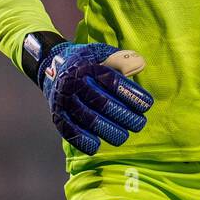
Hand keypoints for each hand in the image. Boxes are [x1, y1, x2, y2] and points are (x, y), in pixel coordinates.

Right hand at [38, 42, 153, 154]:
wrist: (52, 67)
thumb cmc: (87, 62)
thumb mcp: (102, 53)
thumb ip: (122, 59)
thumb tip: (141, 65)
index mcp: (88, 67)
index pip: (113, 82)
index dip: (132, 95)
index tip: (147, 105)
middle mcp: (73, 84)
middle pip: (103, 104)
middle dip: (125, 116)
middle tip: (139, 123)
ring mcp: (64, 101)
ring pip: (88, 120)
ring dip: (109, 131)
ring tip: (124, 135)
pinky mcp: (57, 115)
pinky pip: (69, 131)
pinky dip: (82, 141)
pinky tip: (96, 145)